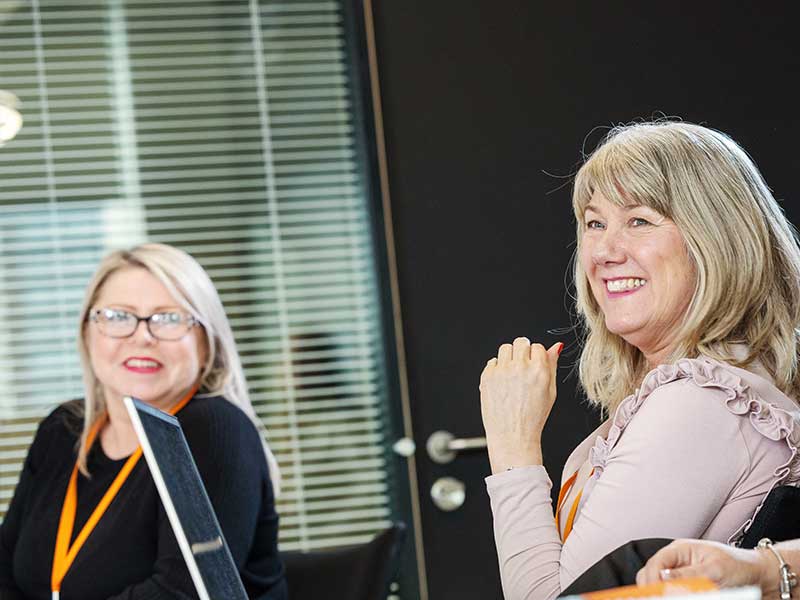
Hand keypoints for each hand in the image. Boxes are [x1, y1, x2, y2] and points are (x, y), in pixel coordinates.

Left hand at [479, 337, 562, 473]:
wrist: (512, 436)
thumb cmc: (532, 417)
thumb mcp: (550, 392)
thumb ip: (552, 365)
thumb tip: (556, 347)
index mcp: (538, 370)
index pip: (537, 346)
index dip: (536, 356)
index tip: (534, 366)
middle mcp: (519, 367)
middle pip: (520, 342)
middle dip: (523, 352)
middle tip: (523, 368)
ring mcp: (502, 371)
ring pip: (505, 348)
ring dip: (509, 357)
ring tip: (512, 376)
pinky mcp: (487, 377)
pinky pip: (492, 362)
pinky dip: (497, 370)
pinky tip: (502, 384)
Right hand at [636, 539, 775, 595]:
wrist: (759, 575)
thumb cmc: (739, 565)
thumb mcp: (714, 569)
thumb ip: (688, 574)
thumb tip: (663, 579)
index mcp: (680, 550)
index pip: (656, 563)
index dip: (653, 580)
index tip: (657, 594)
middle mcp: (676, 562)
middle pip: (651, 574)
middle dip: (652, 588)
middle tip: (658, 598)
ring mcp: (680, 575)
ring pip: (658, 585)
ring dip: (661, 592)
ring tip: (667, 596)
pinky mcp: (687, 587)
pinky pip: (673, 592)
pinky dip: (671, 595)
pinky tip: (674, 596)